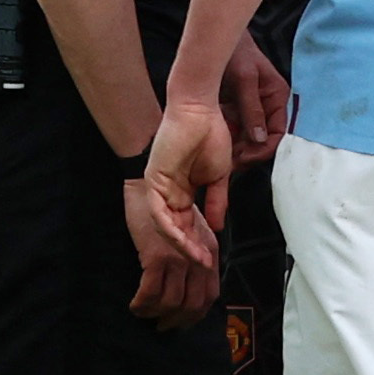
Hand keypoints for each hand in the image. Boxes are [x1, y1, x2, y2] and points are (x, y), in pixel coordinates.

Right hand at [125, 177, 218, 328]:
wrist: (146, 189)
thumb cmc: (165, 209)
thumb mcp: (190, 231)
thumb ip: (194, 255)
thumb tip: (189, 287)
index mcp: (210, 251)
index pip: (211, 293)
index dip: (196, 313)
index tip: (182, 321)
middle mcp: (199, 256)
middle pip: (193, 303)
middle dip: (177, 320)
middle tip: (161, 325)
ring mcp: (179, 257)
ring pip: (171, 302)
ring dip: (155, 314)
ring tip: (144, 313)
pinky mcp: (157, 256)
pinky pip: (150, 293)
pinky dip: (142, 305)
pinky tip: (135, 305)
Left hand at [145, 93, 234, 264]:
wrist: (200, 111)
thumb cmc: (211, 136)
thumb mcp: (219, 176)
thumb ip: (217, 201)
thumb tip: (217, 226)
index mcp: (183, 192)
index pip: (188, 224)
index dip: (199, 242)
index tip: (212, 257)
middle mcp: (168, 193)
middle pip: (176, 229)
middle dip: (191, 248)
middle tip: (205, 263)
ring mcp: (159, 188)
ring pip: (166, 226)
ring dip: (181, 244)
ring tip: (198, 257)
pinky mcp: (154, 181)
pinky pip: (159, 212)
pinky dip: (170, 229)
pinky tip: (184, 241)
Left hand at [221, 32, 289, 170]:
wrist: (217, 40)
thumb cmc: (236, 54)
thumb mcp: (244, 79)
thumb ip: (251, 108)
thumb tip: (260, 139)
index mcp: (279, 98)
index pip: (280, 132)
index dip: (265, 149)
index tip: (245, 158)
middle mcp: (270, 107)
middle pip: (266, 139)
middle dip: (250, 153)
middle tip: (231, 163)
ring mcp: (254, 110)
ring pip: (251, 139)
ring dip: (239, 149)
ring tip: (223, 158)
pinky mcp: (239, 112)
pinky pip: (238, 132)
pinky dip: (230, 140)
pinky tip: (219, 146)